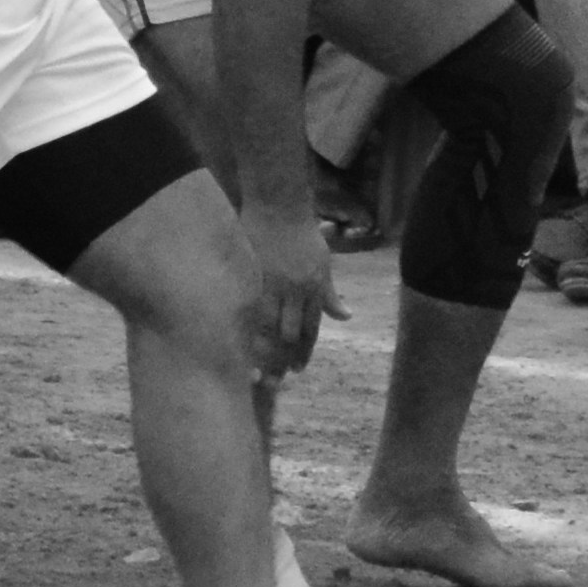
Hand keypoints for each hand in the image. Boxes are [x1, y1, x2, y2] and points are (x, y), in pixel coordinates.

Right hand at [243, 195, 337, 377]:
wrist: (279, 207)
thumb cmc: (304, 234)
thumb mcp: (325, 264)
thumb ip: (330, 295)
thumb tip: (345, 317)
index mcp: (316, 288)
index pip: (311, 328)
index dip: (304, 351)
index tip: (298, 369)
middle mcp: (297, 291)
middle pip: (290, 333)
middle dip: (284, 358)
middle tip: (275, 379)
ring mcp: (274, 285)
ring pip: (270, 327)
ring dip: (265, 351)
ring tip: (257, 372)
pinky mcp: (253, 277)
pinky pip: (251, 311)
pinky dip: (248, 331)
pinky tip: (242, 346)